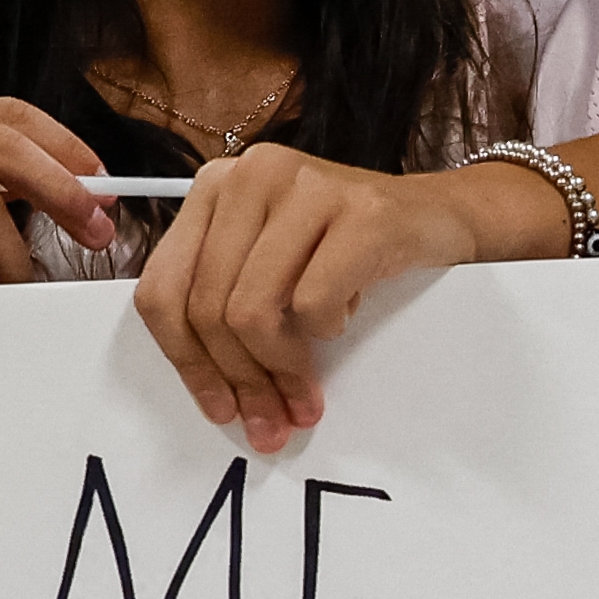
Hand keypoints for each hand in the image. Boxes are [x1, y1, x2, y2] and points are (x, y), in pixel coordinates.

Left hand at [134, 147, 518, 446]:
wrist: (435, 219)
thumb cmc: (346, 250)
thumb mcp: (269, 264)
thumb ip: (224, 302)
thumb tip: (214, 394)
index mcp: (213, 188)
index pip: (163, 289)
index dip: (187, 363)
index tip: (219, 407)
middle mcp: (251, 176)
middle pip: (208, 309)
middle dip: (241, 381)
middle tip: (271, 421)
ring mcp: (306, 188)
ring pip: (251, 312)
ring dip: (280, 373)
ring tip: (305, 398)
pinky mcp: (361, 213)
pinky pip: (313, 304)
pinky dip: (325, 332)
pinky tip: (342, 321)